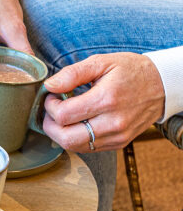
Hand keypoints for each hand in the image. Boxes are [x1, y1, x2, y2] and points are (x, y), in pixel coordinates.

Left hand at [41, 53, 164, 151]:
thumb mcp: (101, 62)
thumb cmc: (130, 71)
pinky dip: (75, 138)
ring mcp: (117, 136)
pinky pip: (88, 148)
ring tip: (62, 117)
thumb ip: (72, 74)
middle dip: (50, 125)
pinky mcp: (120, 143)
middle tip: (51, 110)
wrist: (162, 85)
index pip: (63, 115)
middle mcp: (113, 122)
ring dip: (60, 134)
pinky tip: (76, 124)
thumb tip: (49, 86)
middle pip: (66, 138)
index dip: (49, 106)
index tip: (52, 96)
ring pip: (75, 146)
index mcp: (106, 99)